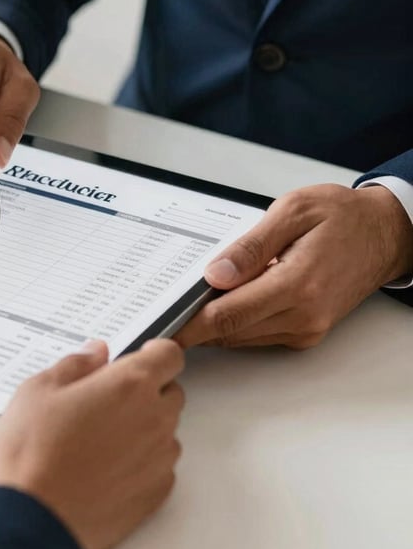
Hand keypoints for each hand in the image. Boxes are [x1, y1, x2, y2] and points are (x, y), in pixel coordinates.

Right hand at [0, 339, 184, 548]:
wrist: (29, 520)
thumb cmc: (29, 453)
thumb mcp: (38, 390)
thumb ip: (76, 365)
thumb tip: (97, 353)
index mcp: (130, 384)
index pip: (169, 355)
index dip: (155, 352)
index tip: (140, 356)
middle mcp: (154, 418)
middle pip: (171, 392)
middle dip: (148, 390)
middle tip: (108, 399)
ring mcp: (158, 459)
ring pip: (166, 430)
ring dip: (145, 426)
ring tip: (100, 438)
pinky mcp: (155, 495)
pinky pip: (160, 467)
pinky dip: (142, 462)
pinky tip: (106, 467)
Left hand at [176, 184, 412, 349]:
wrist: (384, 234)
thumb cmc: (342, 217)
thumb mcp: (292, 212)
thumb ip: (251, 246)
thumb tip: (216, 273)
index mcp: (297, 283)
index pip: (229, 314)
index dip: (190, 324)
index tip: (164, 325)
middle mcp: (304, 314)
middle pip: (231, 331)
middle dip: (194, 324)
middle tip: (165, 310)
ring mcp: (307, 327)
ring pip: (242, 337)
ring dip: (213, 324)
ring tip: (188, 301)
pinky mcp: (307, 331)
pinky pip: (259, 334)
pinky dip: (236, 322)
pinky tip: (224, 300)